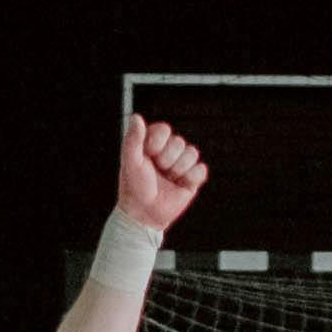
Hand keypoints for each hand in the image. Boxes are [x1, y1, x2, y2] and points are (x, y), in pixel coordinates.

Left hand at [116, 114, 208, 238]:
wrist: (145, 214)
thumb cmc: (134, 187)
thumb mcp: (130, 162)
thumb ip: (133, 139)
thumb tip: (136, 117)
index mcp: (153, 143)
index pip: (164, 130)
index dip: (157, 143)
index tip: (147, 155)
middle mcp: (168, 151)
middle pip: (179, 142)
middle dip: (167, 160)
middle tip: (157, 171)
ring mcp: (181, 164)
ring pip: (192, 153)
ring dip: (178, 169)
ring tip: (168, 179)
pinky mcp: (192, 178)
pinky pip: (201, 169)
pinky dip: (191, 178)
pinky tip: (180, 185)